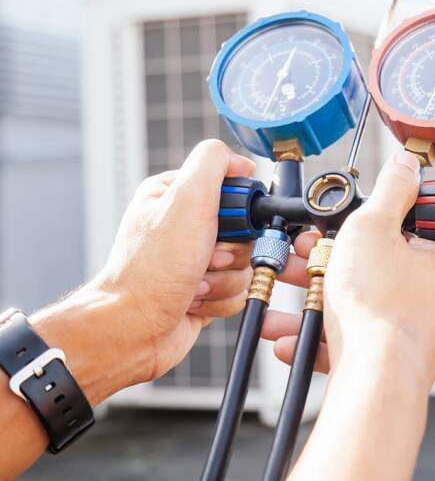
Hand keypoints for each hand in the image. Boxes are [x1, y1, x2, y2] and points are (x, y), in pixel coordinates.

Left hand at [32, 140, 255, 404]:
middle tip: (206, 257)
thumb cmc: (151, 270)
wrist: (133, 328)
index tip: (224, 224)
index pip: (231, 188)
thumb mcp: (186, 199)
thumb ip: (214, 164)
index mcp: (176, 195)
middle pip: (244, 230)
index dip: (237, 210)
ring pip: (244, 262)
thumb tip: (241, 161)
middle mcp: (185, 226)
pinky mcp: (205, 289)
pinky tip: (195, 300)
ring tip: (195, 283)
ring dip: (225, 278)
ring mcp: (195, 259)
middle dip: (231, 250)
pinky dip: (221, 298)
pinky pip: (238, 289)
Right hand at [262, 150, 434, 387]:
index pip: (401, 231)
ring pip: (358, 306)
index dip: (360, 227)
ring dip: (314, 301)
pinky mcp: (392, 362)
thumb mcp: (373, 227)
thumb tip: (407, 163)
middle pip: (373, 269)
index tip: (332, 229)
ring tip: (282, 302)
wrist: (373, 379)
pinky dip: (322, 337)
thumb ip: (390, 191)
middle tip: (299, 260)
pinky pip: (354, 340)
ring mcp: (414, 335)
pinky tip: (291, 339)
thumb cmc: (378, 305)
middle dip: (325, 264)